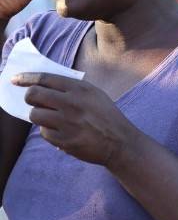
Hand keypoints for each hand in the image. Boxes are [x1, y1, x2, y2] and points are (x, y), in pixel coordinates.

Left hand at [15, 72, 136, 166]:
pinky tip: (61, 131)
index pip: (46, 78)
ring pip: (35, 115)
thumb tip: (43, 86)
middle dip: (29, 97)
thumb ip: (72, 89)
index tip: (16, 79)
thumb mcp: (95, 95)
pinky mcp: (65, 140)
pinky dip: (49, 131)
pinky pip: (44, 133)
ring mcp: (68, 123)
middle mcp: (73, 103)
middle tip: (33, 101)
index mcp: (81, 89)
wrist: (119, 141)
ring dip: (39, 116)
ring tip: (50, 118)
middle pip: (34, 95)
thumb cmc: (106, 116)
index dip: (27, 78)